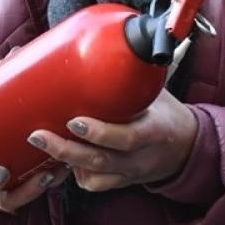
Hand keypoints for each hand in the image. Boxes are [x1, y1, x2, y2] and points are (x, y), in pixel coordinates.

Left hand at [24, 91, 198, 192]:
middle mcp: (141, 157)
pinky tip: (63, 158)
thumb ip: (130, 74)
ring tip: (42, 142)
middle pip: (101, 160)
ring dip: (65, 162)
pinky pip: (96, 184)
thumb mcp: (154, 91)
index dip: (100, 133)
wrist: (187, 146)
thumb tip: (94, 40)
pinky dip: (76, 174)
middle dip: (66, 150)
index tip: (74, 120)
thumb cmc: (163, 110)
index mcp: (154, 130)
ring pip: (95, 177)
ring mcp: (130, 172)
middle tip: (37, 134)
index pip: (128, 137)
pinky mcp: (121, 181)